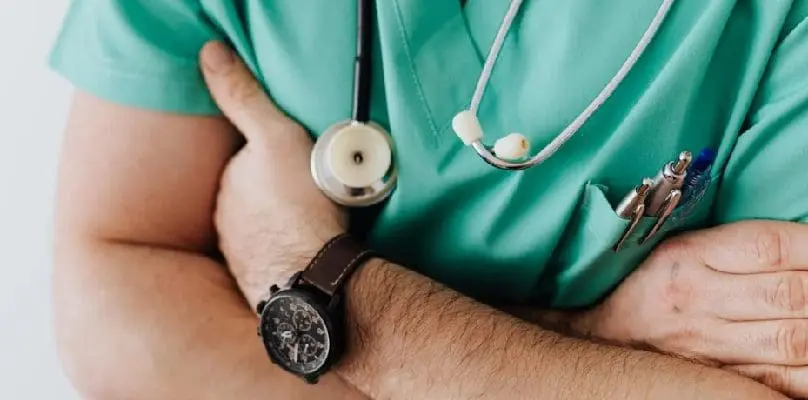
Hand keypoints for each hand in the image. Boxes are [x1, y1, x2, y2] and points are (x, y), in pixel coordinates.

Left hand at [200, 42, 346, 308]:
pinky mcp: (259, 280)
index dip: (273, 157)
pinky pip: (274, 257)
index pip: (246, 161)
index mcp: (228, 184)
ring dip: (281, 222)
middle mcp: (226, 220)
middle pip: (253, 195)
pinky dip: (287, 251)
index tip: (299, 161)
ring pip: (262, 227)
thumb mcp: (275, 137)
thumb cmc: (299, 205)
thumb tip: (209, 54)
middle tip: (312, 190)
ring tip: (314, 222)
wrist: (313, 276)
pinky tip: (307, 251)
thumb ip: (243, 97)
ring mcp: (241, 253)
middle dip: (275, 191)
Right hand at [574, 220, 807, 397]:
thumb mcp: (679, 249)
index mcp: (688, 256)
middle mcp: (698, 299)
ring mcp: (709, 345)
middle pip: (790, 293)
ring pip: (794, 340)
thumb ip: (737, 247)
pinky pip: (782, 381)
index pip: (768, 245)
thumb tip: (804, 247)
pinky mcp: (720, 379)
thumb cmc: (648, 286)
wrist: (600, 337)